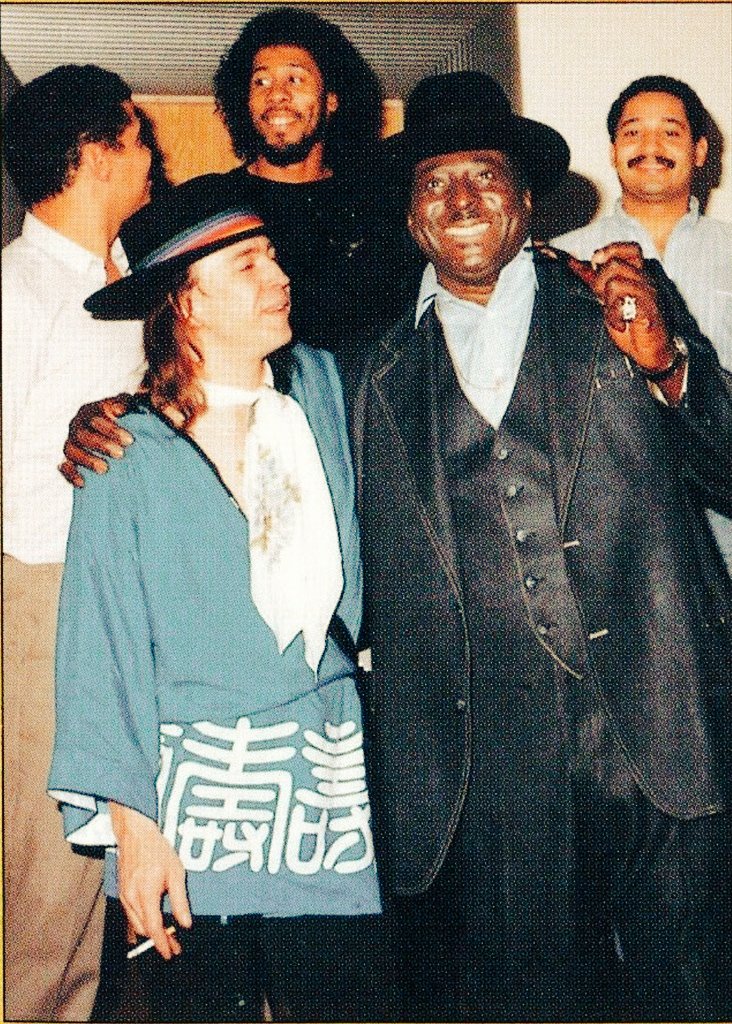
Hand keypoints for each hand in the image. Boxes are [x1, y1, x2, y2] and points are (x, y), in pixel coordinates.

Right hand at [59, 394, 134, 486]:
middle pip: (82, 435)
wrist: (122, 436)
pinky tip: (83, 483)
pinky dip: (71, 474)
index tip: (129, 441)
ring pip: (71, 450)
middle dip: (101, 445)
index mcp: (91, 411)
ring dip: (87, 460)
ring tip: (104, 469)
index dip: (111, 429)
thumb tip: (118, 409)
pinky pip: (65, 467)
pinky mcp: (69, 460)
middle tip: (120, 454)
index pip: (96, 418)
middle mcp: (77, 426)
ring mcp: (71, 443)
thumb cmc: (129, 419)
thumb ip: (127, 405)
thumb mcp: (131, 409)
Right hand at [109, 802, 191, 959]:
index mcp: (145, 894)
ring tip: (167, 935)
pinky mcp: (122, 892)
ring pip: (135, 924)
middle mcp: (131, 898)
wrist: (135, 834)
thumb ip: (180, 900)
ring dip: (150, 933)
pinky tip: (152, 921)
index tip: (171, 954)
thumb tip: (185, 924)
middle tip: (175, 945)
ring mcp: (124, 895)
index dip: (162, 944)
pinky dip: (141, 923)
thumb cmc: (157, 850)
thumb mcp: (176, 873)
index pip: (153, 927)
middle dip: (159, 941)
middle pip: (144, 930)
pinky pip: (130, 915)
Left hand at [575, 242, 673, 371]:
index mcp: (638, 276)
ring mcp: (648, 295)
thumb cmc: (631, 325)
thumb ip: (594, 280)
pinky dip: (614, 316)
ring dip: (608, 303)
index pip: (630, 249)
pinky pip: (623, 303)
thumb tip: (572, 262)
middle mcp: (645, 281)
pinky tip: (620, 324)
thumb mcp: (608, 299)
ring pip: (615, 283)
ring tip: (614, 316)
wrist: (650, 351)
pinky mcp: (648, 310)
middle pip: (615, 264)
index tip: (596, 265)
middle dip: (600, 282)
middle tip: (603, 300)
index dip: (611, 251)